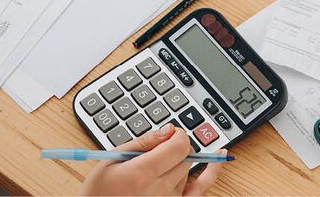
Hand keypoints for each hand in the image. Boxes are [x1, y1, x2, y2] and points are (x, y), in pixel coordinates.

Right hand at [81, 124, 222, 195]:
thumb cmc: (99, 192)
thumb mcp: (111, 160)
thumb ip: (143, 142)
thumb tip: (168, 130)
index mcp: (142, 173)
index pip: (178, 145)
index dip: (177, 134)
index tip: (169, 133)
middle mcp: (159, 189)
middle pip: (185, 156)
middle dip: (174, 148)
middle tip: (157, 151)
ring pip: (188, 170)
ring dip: (178, 163)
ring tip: (157, 168)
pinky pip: (201, 190)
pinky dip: (212, 173)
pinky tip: (219, 157)